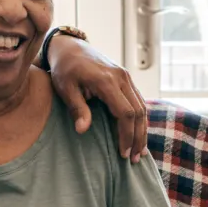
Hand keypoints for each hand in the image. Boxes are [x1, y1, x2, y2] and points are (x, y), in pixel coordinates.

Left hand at [46, 37, 148, 162]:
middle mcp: (121, 78)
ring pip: (142, 107)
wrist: (70, 47)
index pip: (125, 113)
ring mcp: (126, 77)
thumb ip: (76, 108)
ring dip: (142, 130)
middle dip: (138, 137)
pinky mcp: (126, 79)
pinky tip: (138, 134)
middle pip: (138, 112)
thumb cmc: (64, 69)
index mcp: (107, 81)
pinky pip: (138, 101)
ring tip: (139, 152)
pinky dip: (140, 119)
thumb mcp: (65, 88)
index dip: (126, 135)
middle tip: (134, 159)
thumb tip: (82, 130)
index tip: (123, 153)